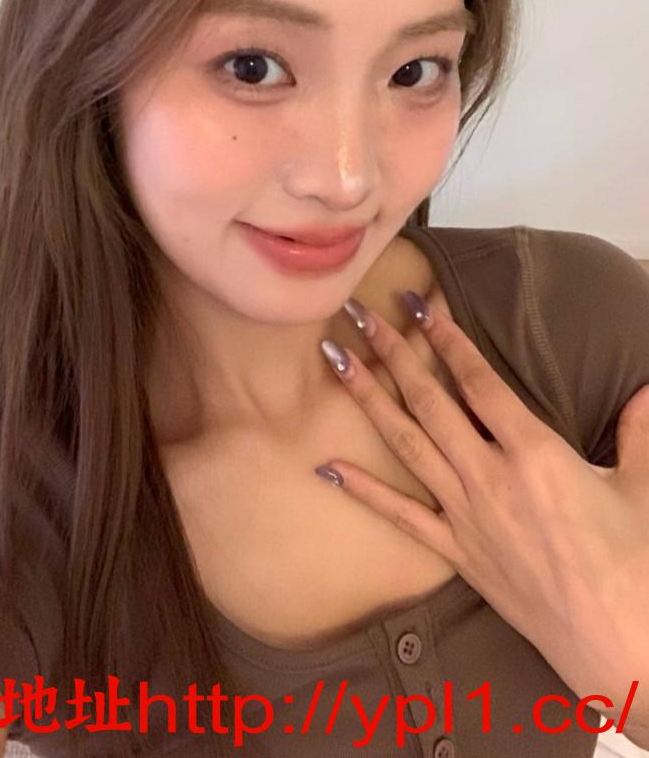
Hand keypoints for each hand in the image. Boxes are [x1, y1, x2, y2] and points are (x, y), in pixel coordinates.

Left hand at [316, 291, 648, 729]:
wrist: (618, 643)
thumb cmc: (635, 564)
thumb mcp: (642, 487)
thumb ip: (639, 430)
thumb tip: (647, 388)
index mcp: (535, 452)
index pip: (478, 380)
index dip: (446, 337)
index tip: (418, 302)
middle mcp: (489, 475)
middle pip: (428, 400)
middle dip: (391, 351)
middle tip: (357, 312)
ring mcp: (466, 513)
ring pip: (406, 443)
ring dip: (368, 397)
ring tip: (334, 359)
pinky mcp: (456, 552)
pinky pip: (401, 516)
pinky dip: (363, 490)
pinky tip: (327, 466)